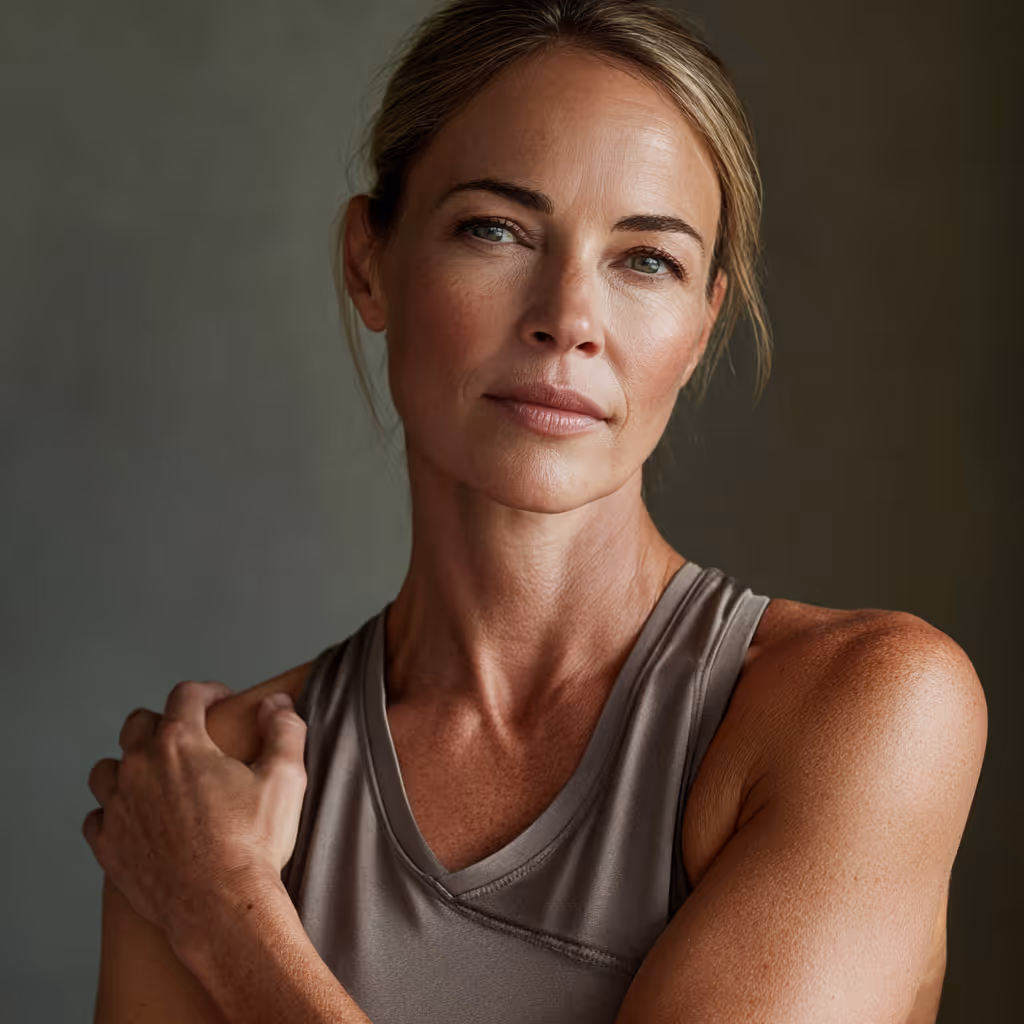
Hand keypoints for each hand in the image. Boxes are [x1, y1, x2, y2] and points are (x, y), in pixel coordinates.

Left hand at [83, 681, 306, 945]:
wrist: (221, 908)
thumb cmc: (253, 843)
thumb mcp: (285, 778)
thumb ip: (283, 730)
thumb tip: (277, 704)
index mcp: (181, 743)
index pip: (185, 694)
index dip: (206, 691)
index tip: (219, 700)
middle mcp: (140, 768)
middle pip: (136, 724)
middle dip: (162, 722)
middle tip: (188, 738)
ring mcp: (118, 808)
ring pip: (106, 769)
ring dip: (128, 766)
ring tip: (154, 778)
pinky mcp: (108, 846)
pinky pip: (96, 817)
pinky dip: (114, 812)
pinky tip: (137, 819)